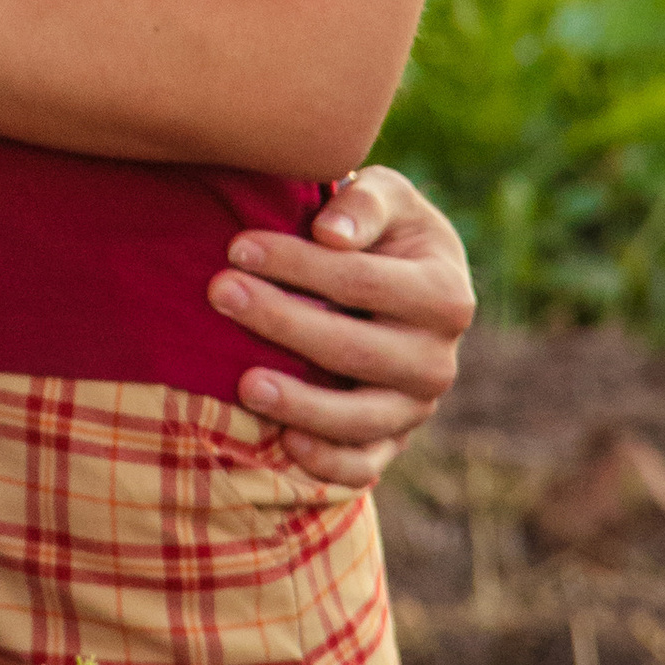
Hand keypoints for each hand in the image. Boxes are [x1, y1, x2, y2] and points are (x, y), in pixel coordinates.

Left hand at [208, 165, 474, 491]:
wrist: (401, 285)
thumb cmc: (380, 230)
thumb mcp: (386, 197)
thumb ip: (365, 203)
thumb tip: (331, 234)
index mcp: (445, 294)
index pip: (362, 282)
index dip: (298, 265)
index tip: (238, 247)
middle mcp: (438, 359)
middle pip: (354, 349)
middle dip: (281, 322)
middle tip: (219, 293)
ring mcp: (416, 408)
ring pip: (360, 419)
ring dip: (300, 404)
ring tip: (244, 384)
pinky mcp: (391, 442)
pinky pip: (362, 466)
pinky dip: (327, 463)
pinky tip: (283, 443)